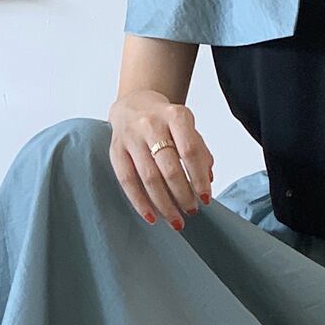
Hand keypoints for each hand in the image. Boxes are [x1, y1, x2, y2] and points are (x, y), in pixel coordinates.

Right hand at [107, 89, 213, 230]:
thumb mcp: (187, 126)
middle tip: (191, 211)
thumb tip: (208, 179)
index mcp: (175, 115)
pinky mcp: (116, 150)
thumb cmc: (165, 120)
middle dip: (182, 194)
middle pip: (169, 167)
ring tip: (175, 220)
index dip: (199, 178)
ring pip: (148, 177)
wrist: (134, 104)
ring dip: (164, 204)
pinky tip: (151, 216)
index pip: (190, 151)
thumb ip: (200, 150)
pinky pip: (127, 181)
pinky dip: (140, 202)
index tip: (205, 198)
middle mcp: (151, 124)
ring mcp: (131, 137)